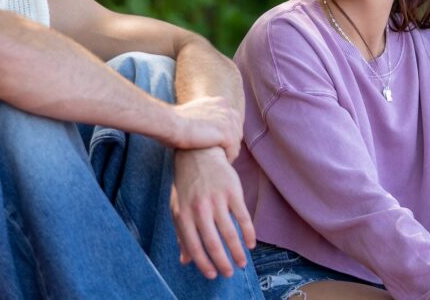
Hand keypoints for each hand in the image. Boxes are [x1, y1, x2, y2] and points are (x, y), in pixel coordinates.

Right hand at [166, 96, 241, 160]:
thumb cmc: (175, 122)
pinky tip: (220, 163)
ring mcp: (228, 121)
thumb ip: (205, 117)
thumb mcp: (194, 113)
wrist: (171, 124)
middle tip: (221, 155)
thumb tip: (205, 127)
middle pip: (237, 130)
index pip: (232, 120)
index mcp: (219, 102)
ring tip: (220, 161)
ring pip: (236, 142)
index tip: (219, 144)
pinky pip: (233, 151)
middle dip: (230, 143)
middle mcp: (226, 108)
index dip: (227, 134)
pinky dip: (228, 158)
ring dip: (229, 152)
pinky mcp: (227, 134)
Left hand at [170, 147, 255, 279]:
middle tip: (230, 273)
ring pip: (230, 233)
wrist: (198, 154)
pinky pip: (243, 217)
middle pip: (213, 243)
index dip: (204, 264)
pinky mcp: (232, 191)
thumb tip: (185, 260)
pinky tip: (251, 244)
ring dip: (237, 251)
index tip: (213, 275)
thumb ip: (182, 234)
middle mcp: (199, 208)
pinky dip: (249, 233)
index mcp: (184, 214)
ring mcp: (217, 199)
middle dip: (223, 262)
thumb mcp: (178, 208)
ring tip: (242, 263)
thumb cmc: (187, 186)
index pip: (193, 246)